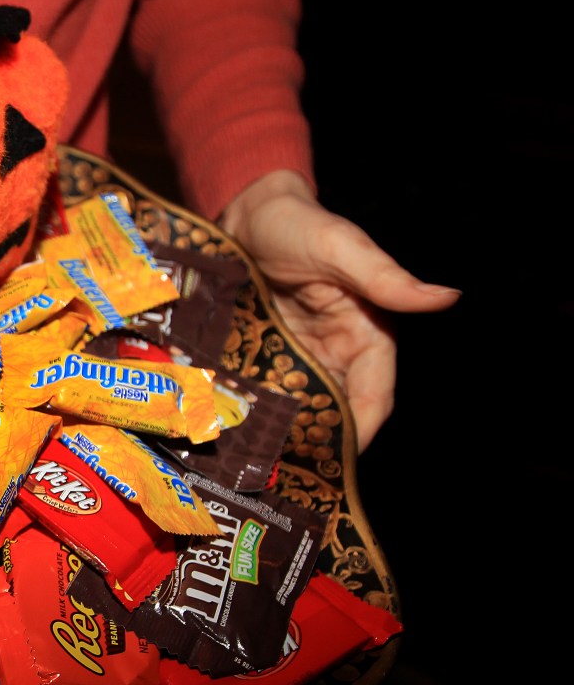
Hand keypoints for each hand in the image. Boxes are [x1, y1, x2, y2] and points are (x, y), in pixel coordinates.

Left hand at [218, 170, 459, 452]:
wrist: (247, 212)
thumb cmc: (300, 224)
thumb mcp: (341, 248)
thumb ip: (384, 279)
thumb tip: (447, 297)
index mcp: (366, 336)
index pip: (373, 397)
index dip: (362, 430)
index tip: (340, 461)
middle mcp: (335, 354)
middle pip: (334, 412)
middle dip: (317, 442)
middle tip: (289, 472)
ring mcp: (297, 358)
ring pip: (298, 408)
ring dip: (284, 432)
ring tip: (259, 460)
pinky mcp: (263, 355)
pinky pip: (264, 391)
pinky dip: (255, 412)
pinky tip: (236, 432)